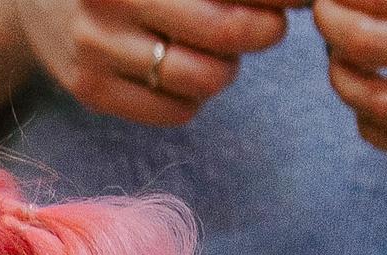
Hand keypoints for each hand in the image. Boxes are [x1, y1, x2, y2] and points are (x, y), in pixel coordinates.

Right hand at [11, 0, 295, 127]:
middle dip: (264, 31)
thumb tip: (294, 0)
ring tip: (217, 50)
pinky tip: (181, 72)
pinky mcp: (89, 89)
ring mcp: (95, 45)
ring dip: (227, 68)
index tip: (297, 3)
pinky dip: (193, 97)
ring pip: (204, 77)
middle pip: (225, 31)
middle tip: (269, 26)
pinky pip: (174, 111)